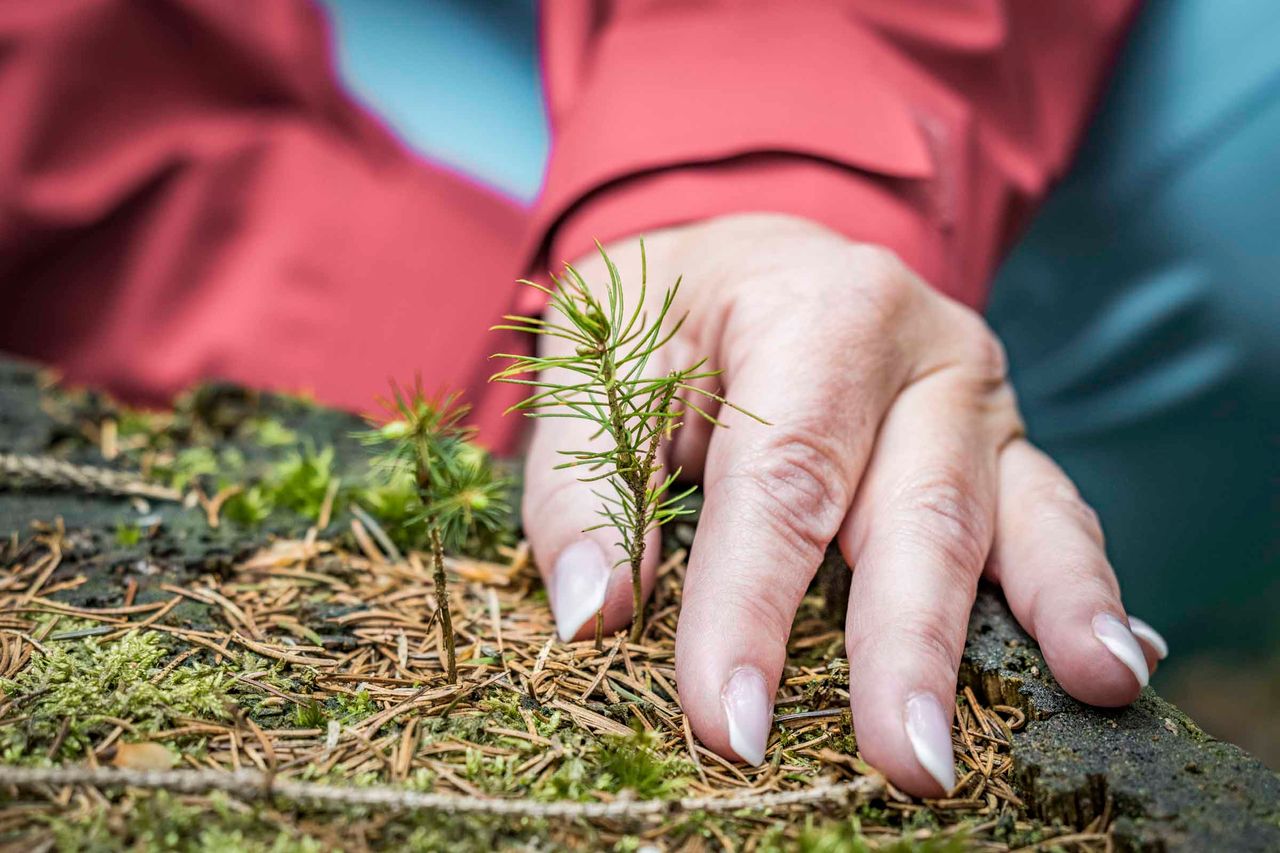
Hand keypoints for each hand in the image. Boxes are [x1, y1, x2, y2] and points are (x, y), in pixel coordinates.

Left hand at [520, 213, 1166, 795]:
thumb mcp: (591, 369)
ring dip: (1051, 612)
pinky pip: (1050, 515)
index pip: (780, 480)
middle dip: (909, 645)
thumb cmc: (663, 317)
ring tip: (1094, 689)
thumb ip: (582, 487)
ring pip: (1014, 512)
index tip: (733, 724)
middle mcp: (917, 348)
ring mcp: (975, 397)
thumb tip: (595, 614)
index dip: (753, 609)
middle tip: (907, 761)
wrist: (743, 255)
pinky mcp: (1000, 444)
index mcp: (812, 312)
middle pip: (916, 508)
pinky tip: (1115, 659)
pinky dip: (1079, 589)